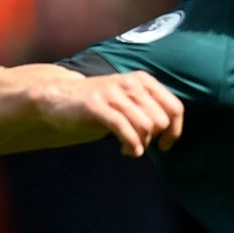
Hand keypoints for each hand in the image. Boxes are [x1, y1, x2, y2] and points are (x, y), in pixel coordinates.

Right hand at [35, 70, 183, 156]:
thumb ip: (152, 111)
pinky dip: (131, 145)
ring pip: (145, 126)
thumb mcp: (131, 103)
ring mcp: (113, 92)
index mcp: (144, 81)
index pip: (175, 108)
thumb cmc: (101, 106)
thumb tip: (173, 133)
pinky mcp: (96, 104)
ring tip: (130, 148)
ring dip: (141, 144)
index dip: (174, 131)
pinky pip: (124, 128)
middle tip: (140, 144)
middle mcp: (131, 83)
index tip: (164, 145)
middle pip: (161, 120)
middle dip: (154, 139)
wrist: (58, 98)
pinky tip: (126, 151)